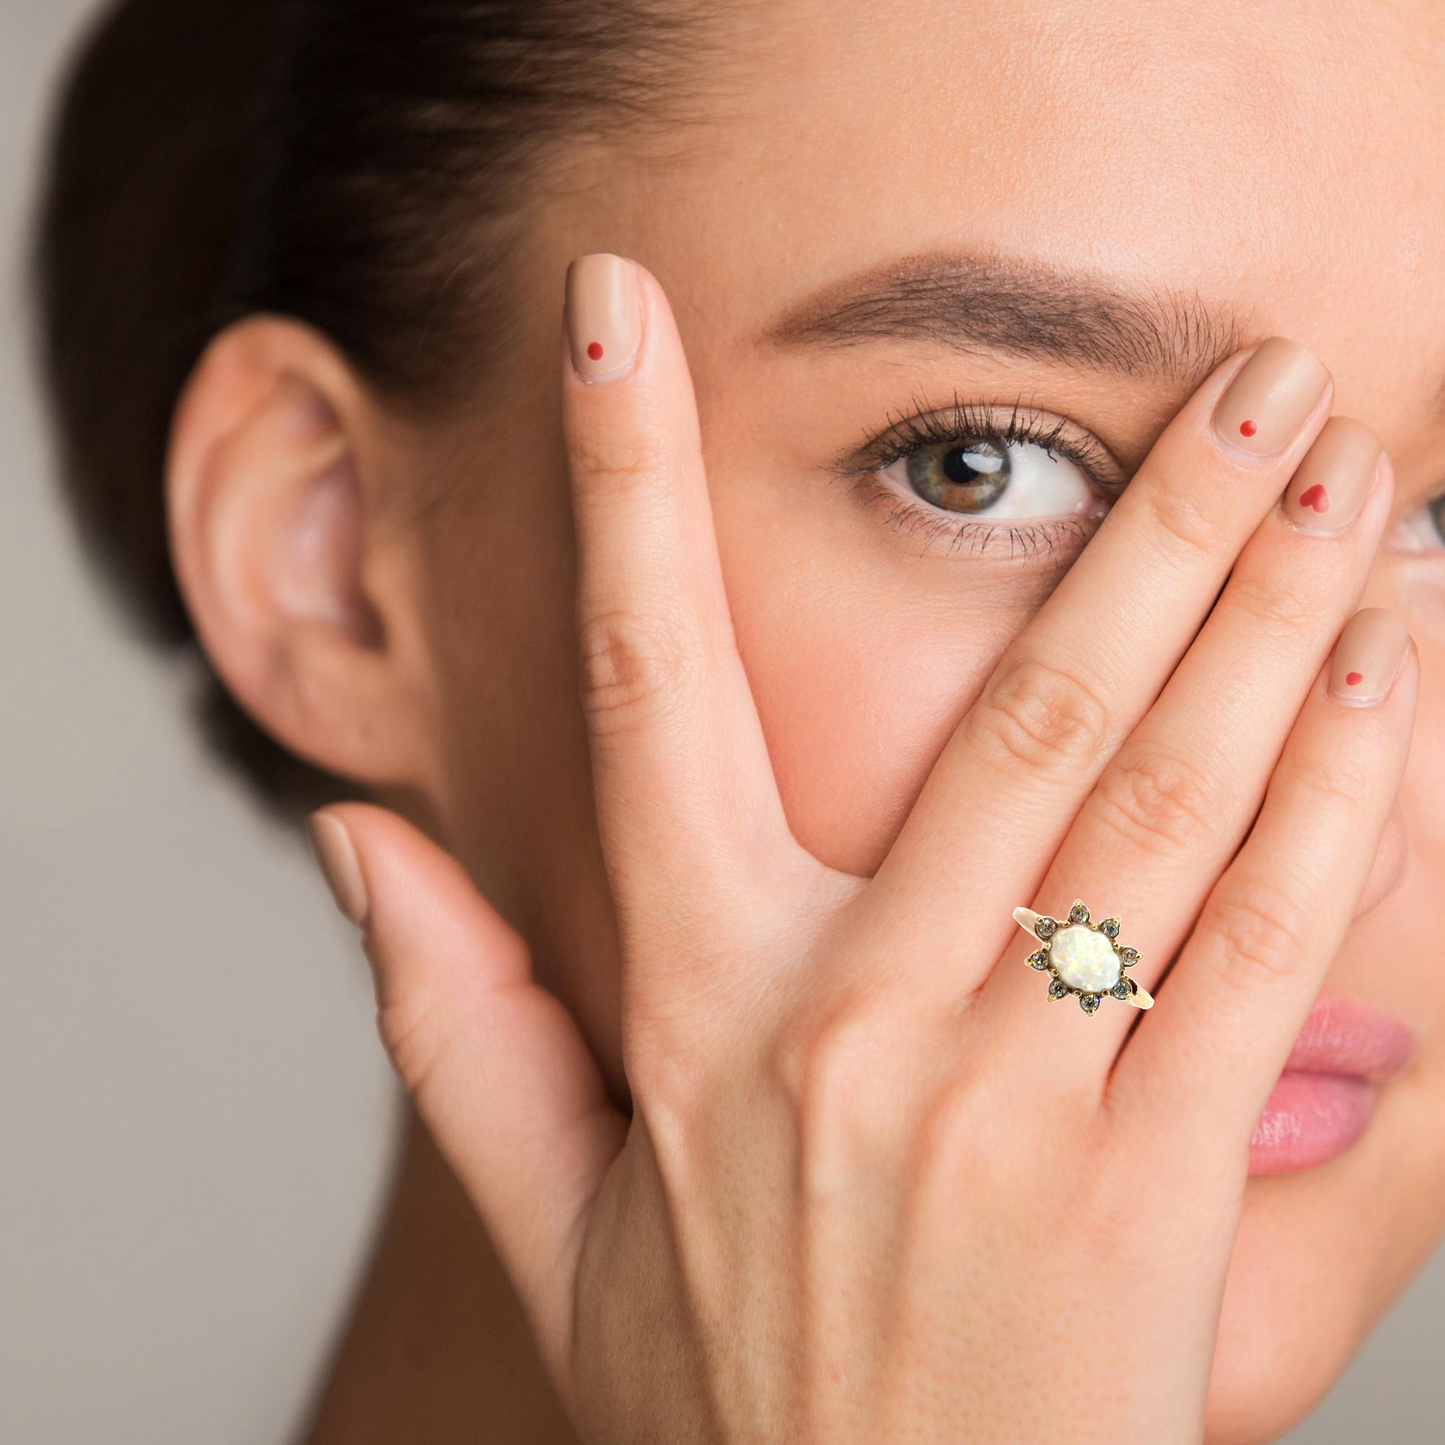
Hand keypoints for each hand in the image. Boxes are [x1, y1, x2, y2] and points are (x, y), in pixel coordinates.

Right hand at [306, 253, 1416, 1442]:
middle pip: (1020, 714)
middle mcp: (853, 1021)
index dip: (621, 490)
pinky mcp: (1155, 1191)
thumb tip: (353, 841)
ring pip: (1166, 804)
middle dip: (1152, 521)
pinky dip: (1338, 802)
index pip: (639, 693)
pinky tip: (1391, 678)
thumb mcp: (551, 1213)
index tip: (617, 322)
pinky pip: (1265, 956)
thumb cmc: (722, 1397)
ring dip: (1276, 621)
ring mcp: (1014, 1101)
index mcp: (690, 1003)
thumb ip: (446, 1019)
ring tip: (1353, 477)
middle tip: (1247, 372)